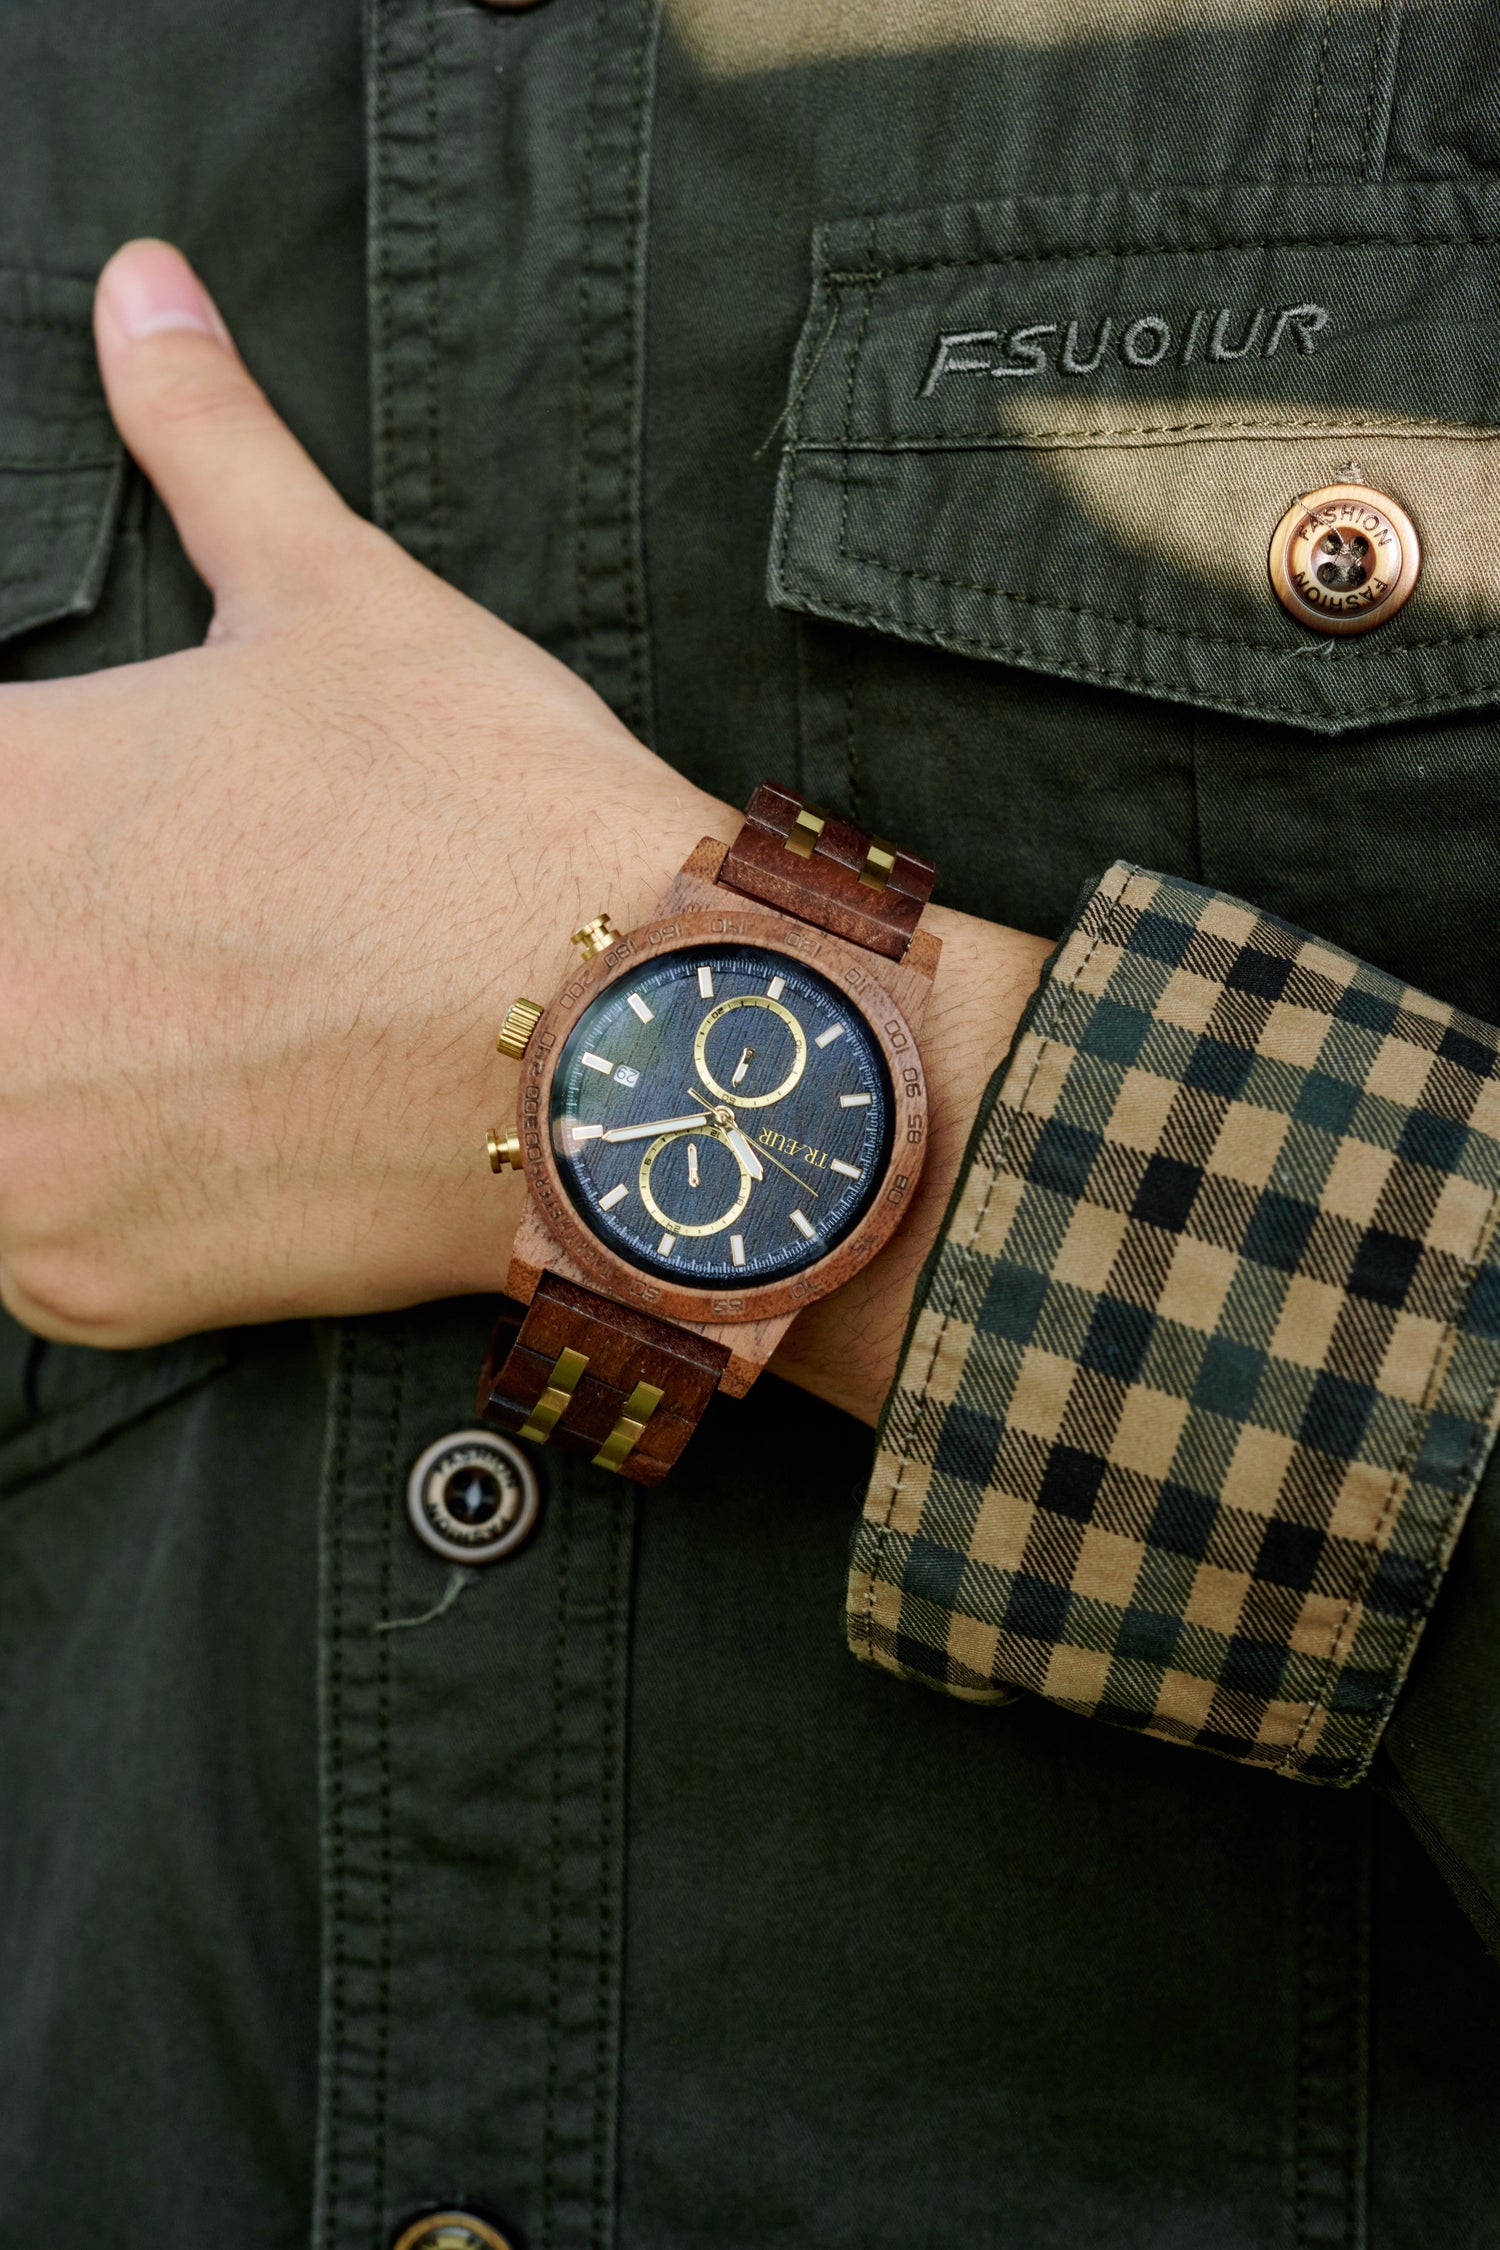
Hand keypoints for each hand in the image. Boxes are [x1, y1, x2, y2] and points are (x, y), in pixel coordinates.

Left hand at [0, 241, 735, 1346]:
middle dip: (54, 936)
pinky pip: (35, 1242)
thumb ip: (207, 441)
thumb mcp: (344, 597)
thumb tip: (141, 283)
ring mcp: (3, 1146)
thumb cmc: (490, 812)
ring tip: (214, 1036)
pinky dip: (107, 1198)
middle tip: (189, 943)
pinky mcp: (73, 1279)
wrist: (637, 1046)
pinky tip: (229, 1140)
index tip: (123, 845)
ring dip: (60, 1075)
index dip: (36, 815)